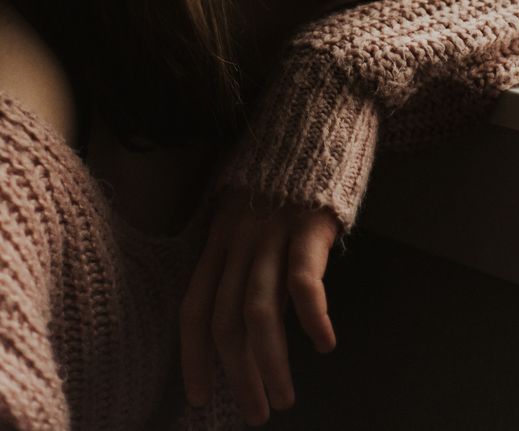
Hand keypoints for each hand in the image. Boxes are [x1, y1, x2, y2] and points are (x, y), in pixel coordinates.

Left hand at [179, 186, 339, 425]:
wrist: (313, 118)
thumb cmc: (285, 173)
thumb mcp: (253, 216)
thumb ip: (251, 264)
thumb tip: (257, 326)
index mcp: (219, 239)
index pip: (194, 307)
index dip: (192, 356)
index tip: (200, 398)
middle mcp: (238, 240)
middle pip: (225, 320)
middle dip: (238, 375)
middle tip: (256, 413)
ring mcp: (271, 231)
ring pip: (258, 311)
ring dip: (269, 363)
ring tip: (284, 398)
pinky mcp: (308, 222)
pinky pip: (303, 278)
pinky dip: (312, 316)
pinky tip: (324, 344)